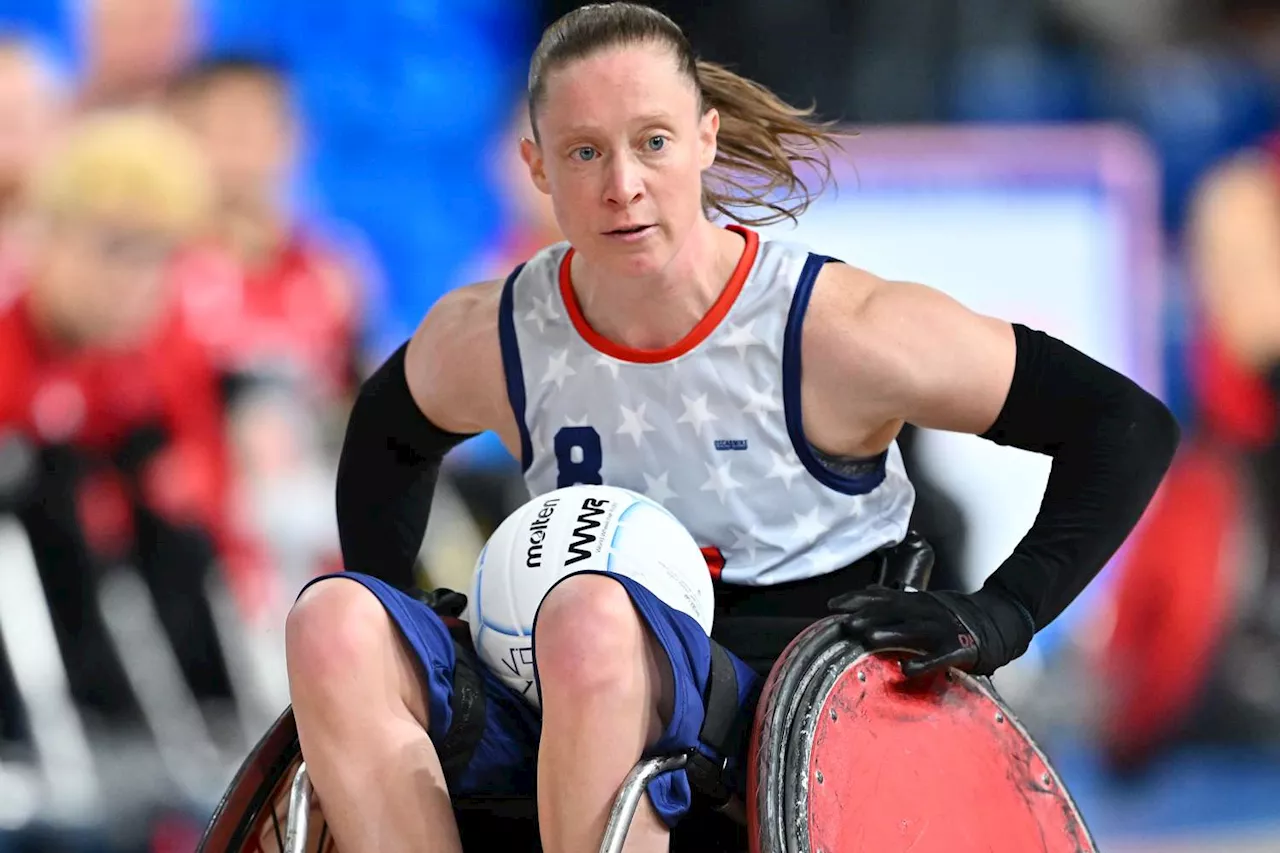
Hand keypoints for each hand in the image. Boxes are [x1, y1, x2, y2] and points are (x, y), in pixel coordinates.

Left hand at [828, 586, 1032, 677]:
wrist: (998, 620)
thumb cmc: (952, 615)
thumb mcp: (922, 601)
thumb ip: (895, 599)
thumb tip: (866, 592)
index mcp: (915, 600)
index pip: (880, 597)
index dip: (856, 600)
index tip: (832, 606)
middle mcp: (925, 611)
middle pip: (893, 611)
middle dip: (868, 617)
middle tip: (846, 624)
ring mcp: (942, 629)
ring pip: (913, 631)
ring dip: (890, 634)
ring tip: (869, 640)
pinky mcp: (958, 649)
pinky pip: (938, 658)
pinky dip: (922, 663)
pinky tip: (905, 670)